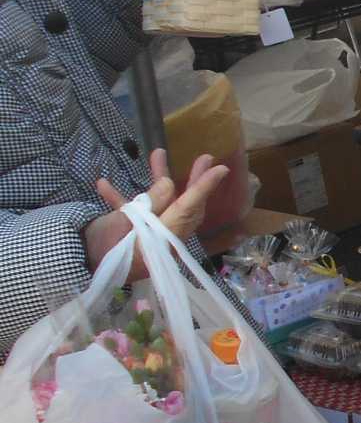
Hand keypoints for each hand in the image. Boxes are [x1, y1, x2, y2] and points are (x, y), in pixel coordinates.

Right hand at [85, 149, 229, 276]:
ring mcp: (147, 235)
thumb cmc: (101, 251)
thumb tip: (169, 185)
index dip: (204, 187)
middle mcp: (162, 236)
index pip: (189, 207)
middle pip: (183, 204)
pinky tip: (103, 184)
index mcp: (164, 235)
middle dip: (193, 180)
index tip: (221, 169)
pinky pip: (132, 214)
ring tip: (157, 154)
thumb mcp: (122, 225)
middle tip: (205, 158)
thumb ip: (149, 205)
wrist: (77, 269)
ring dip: (157, 179)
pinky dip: (120, 199)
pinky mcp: (131, 236)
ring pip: (160, 204)